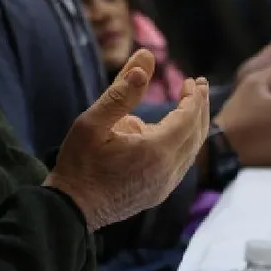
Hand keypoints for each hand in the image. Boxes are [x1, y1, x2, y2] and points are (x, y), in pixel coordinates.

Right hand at [47, 50, 210, 230]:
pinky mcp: (159, 193)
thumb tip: (145, 60)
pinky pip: (182, 164)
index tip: (192, 80)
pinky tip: (176, 133)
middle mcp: (168, 171)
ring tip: (191, 105)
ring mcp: (165, 185)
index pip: (188, 118)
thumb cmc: (79, 164)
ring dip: (195, 125)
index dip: (193, 97)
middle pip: (196, 133)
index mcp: (156, 151)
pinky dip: (186, 143)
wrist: (71, 210)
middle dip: (200, 107)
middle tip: (199, 86)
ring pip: (192, 151)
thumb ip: (121, 91)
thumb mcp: (93, 122)